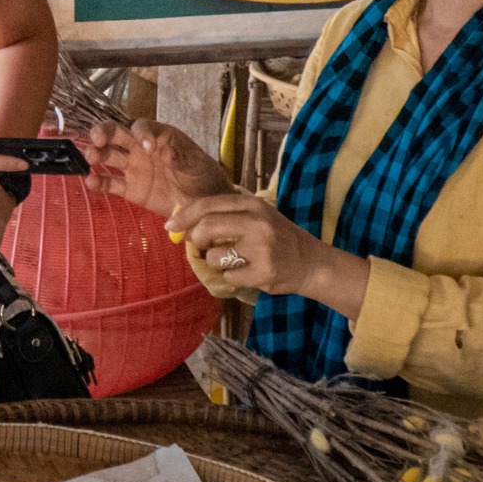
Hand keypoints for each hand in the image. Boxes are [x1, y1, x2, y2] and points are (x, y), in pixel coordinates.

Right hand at [84, 119, 230, 219]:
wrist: (205, 206)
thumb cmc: (204, 177)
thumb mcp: (196, 164)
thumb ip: (179, 156)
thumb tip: (161, 149)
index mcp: (159, 136)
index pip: (142, 126)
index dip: (140, 132)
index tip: (146, 147)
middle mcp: (142, 149)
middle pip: (117, 134)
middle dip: (103, 132)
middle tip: (97, 139)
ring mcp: (134, 169)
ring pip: (109, 156)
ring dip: (96, 153)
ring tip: (91, 157)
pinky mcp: (131, 190)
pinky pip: (111, 184)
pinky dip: (99, 182)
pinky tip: (91, 182)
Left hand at [170, 191, 360, 310]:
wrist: (312, 263)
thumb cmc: (277, 238)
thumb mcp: (257, 216)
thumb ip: (226, 214)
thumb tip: (184, 220)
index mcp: (253, 204)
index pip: (209, 204)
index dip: (185, 215)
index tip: (170, 226)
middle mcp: (258, 222)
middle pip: (207, 227)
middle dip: (196, 239)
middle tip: (199, 246)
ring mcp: (262, 248)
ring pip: (214, 256)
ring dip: (216, 262)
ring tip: (234, 261)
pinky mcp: (264, 272)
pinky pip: (229, 276)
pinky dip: (232, 277)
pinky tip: (248, 273)